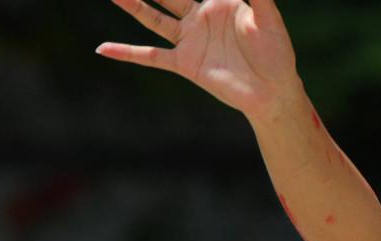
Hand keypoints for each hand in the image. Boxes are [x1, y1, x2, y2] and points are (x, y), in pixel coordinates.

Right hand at [97, 0, 302, 121]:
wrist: (273, 92)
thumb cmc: (277, 53)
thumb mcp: (268, 18)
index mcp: (221, 2)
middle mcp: (201, 18)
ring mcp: (191, 40)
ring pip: (153, 18)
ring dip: (132, 5)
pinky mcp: (185, 63)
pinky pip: (151, 56)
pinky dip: (127, 53)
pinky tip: (103, 49)